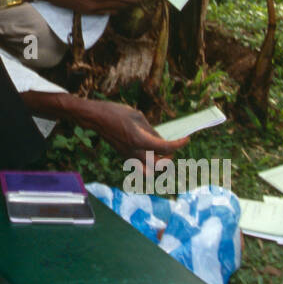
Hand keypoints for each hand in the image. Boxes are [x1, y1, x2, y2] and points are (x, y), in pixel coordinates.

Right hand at [70, 99, 186, 163]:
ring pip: (147, 171)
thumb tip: (160, 138)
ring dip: (158, 166)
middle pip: (158, 167)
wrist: (95, 117)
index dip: (179, 144)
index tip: (187, 139)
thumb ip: (151, 129)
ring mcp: (128, 155)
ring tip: (162, 154)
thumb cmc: (115, 112)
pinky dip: (148, 162)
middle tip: (172, 150)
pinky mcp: (123, 155)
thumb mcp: (137, 116)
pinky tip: (150, 150)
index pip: (165, 148)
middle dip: (168, 160)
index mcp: (140, 140)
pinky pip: (139, 165)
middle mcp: (134, 152)